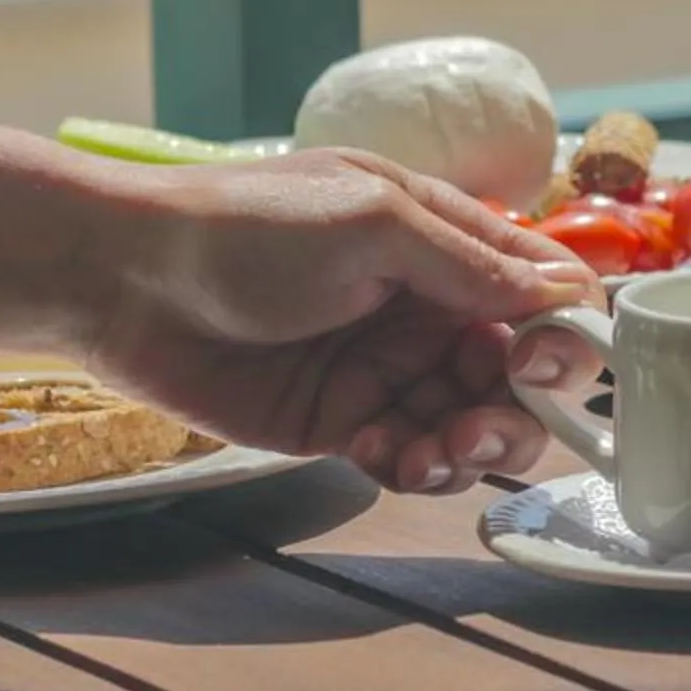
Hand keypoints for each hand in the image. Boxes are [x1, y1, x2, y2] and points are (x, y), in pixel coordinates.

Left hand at [83, 150, 600, 491]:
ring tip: (430, 454)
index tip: (541, 366)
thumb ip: (468, 264)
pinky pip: (408, 456)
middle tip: (479, 429)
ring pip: (470, 425)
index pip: (545, 291)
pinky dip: (412, 466)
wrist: (123, 277)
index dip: (563, 335)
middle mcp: (427, 307)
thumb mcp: (371, 224)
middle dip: (518, 411)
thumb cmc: (245, 226)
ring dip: (468, 449)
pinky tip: (380, 455)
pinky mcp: (341, 420)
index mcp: (446, 241)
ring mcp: (385, 367)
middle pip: (520, 375)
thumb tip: (567, 295)